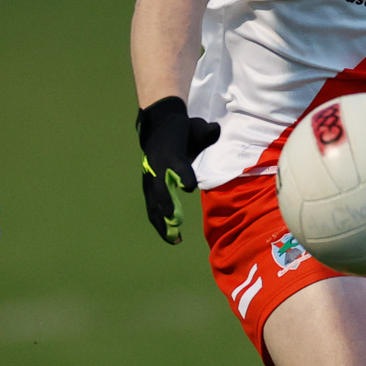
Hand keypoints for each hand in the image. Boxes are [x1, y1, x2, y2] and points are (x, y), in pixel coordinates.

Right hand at [137, 96, 220, 243]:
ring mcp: (151, 178)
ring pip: (154, 204)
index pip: (177, 166)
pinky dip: (160, 223)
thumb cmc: (182, 129)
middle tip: (176, 222)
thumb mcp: (195, 126)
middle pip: (160, 189)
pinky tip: (169, 236)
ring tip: (174, 240)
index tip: (189, 185)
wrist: (159, 124)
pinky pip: (153, 207)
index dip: (183, 176)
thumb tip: (215, 131)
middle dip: (167, 206)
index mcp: (170, 152)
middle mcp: (158, 167)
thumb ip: (205, 132)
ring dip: (163, 223)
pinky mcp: (149, 186)